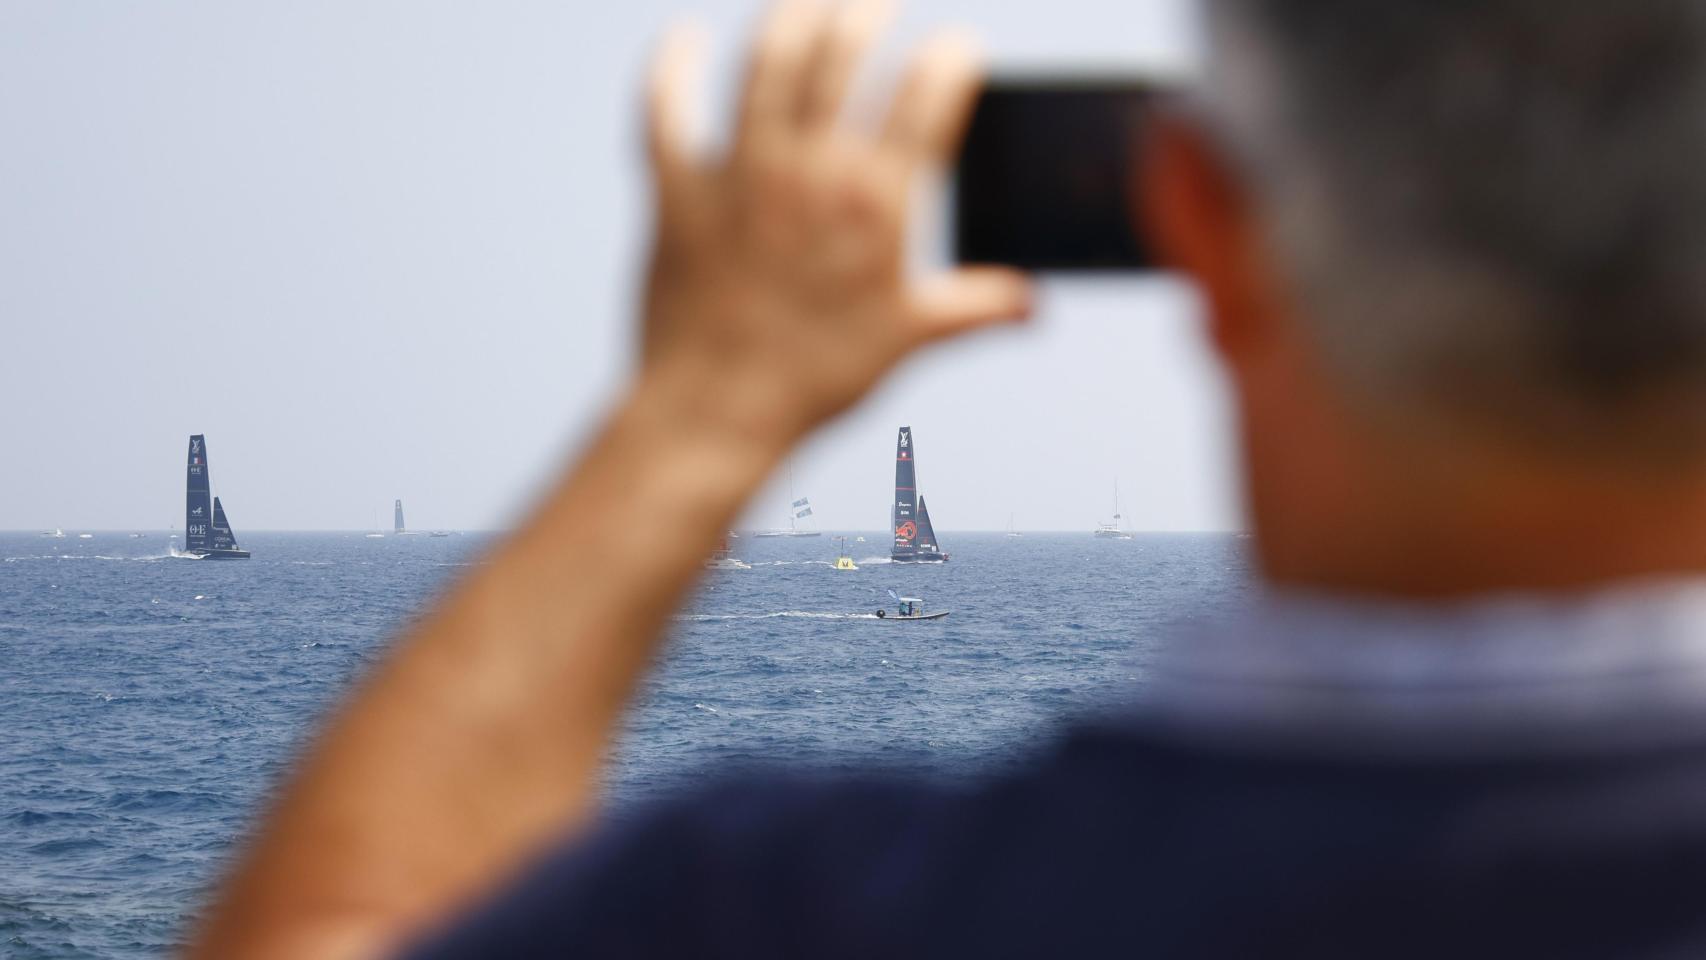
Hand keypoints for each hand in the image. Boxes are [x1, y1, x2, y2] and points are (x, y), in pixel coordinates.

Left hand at [640, 0, 1031, 438]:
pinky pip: (665, 110)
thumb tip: (1032, 304)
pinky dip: (670, 68)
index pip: (927, 96)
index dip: (950, 59)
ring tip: (811, 2)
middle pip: (843, 53)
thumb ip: (973, 307)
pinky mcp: (677, 192)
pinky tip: (682, 40)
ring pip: (766, 62)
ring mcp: (739, 175)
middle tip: (878, 5)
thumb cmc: (817, 378)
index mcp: (876, 200)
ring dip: (791, 17)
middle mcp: (809, 170)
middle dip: (868, 14)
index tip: (959, 50)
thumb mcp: (908, 339)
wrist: (717, 412)